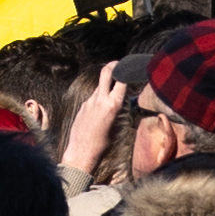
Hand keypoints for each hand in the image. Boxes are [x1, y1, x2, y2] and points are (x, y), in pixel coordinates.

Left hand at [61, 61, 127, 177]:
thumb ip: (120, 110)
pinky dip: (100, 97)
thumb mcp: (119, 127)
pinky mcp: (83, 106)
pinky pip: (94, 97)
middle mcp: (99, 99)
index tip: (132, 68)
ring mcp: (89, 101)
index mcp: (112, 104)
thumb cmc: (103, 144)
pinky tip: (103, 109)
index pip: (121, 79)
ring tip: (115, 93)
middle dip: (114, 64)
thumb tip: (125, 100)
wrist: (81, 152)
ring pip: (100, 85)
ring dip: (107, 84)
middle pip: (106, 71)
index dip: (127, 71)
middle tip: (120, 63)